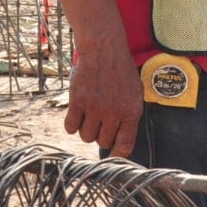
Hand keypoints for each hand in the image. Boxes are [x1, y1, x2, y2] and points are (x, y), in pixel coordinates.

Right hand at [64, 42, 143, 158]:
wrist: (103, 50)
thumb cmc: (120, 71)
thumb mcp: (135, 93)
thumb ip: (130, 116)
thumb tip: (123, 141)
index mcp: (131, 112)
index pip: (125, 145)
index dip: (117, 155)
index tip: (112, 155)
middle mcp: (113, 112)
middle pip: (102, 142)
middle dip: (100, 135)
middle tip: (99, 121)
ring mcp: (95, 107)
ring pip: (85, 137)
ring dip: (86, 129)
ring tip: (89, 114)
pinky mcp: (78, 101)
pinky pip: (71, 127)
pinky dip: (72, 124)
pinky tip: (78, 113)